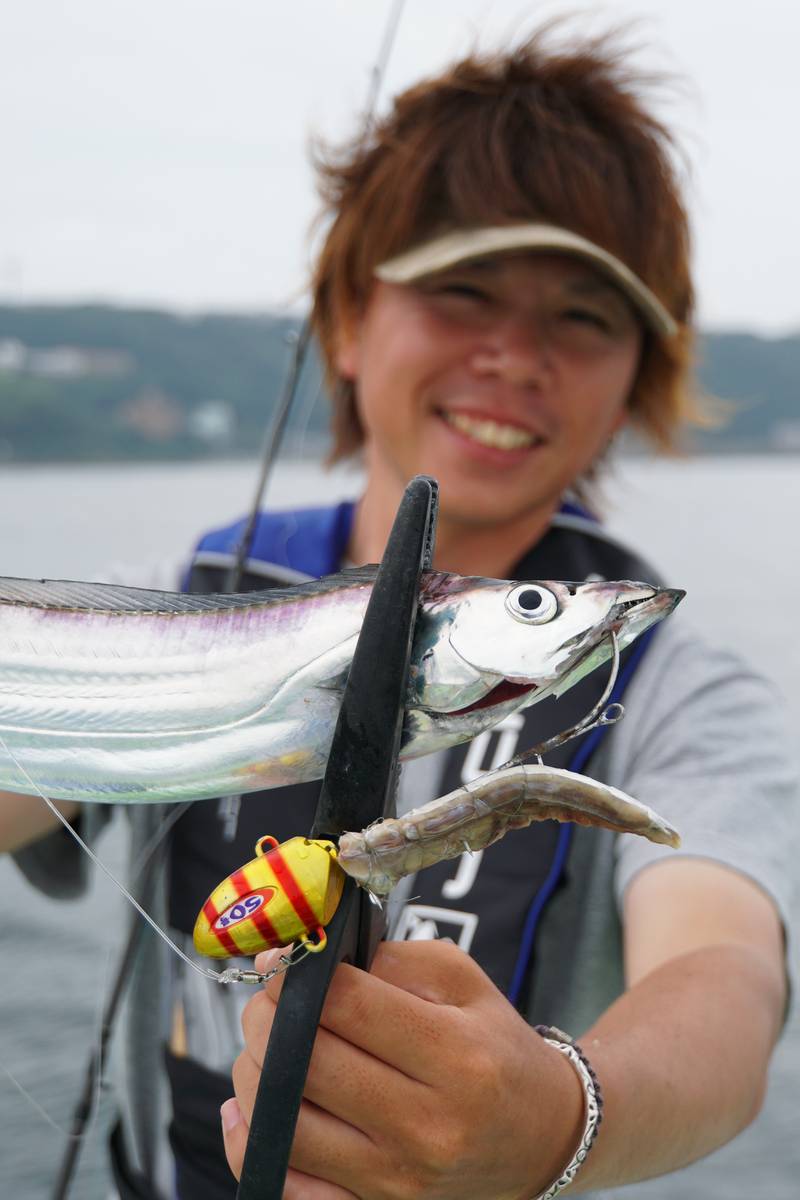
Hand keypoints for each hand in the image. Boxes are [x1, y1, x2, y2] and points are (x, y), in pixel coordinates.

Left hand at [221, 939, 582, 1198]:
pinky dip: (250, 1145)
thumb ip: (386, 957)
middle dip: (268, 1021)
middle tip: (269, 1003)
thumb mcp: (461, 980)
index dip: (300, 978)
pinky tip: (248, 1110)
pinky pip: (289, 1190)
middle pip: (311, 1064)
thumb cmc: (493, 1046)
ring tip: (265, 1048)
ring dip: (253, 1074)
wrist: (540, 1136)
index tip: (287, 966)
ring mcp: (399, 1180)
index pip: (349, 1005)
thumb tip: (301, 957)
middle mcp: (429, 1125)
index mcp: (456, 1055)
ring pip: (287, 1126)